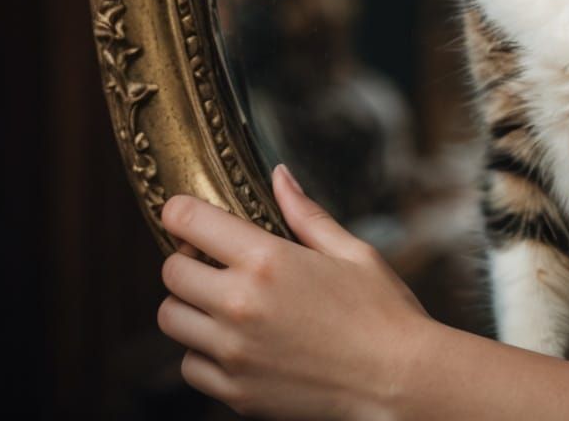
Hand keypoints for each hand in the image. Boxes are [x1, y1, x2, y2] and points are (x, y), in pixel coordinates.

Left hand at [157, 163, 432, 420]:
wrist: (396, 380)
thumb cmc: (381, 311)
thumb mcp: (351, 251)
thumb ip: (306, 214)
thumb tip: (279, 175)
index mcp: (268, 261)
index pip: (191, 223)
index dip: (180, 211)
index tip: (181, 211)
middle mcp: (240, 305)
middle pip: (171, 273)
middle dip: (185, 258)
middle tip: (211, 257)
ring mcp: (233, 353)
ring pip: (171, 319)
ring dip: (189, 304)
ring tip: (221, 299)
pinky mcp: (234, 392)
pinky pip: (190, 365)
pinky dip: (202, 350)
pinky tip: (235, 340)